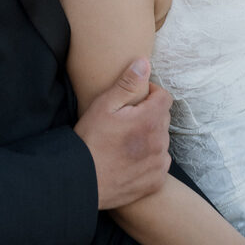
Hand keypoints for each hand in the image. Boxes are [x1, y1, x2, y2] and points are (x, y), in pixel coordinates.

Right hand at [74, 58, 171, 209]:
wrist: (80, 180)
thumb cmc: (90, 140)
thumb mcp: (105, 105)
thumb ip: (128, 83)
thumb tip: (145, 63)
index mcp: (149, 120)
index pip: (164, 97)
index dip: (150, 94)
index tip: (133, 100)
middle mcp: (159, 142)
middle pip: (163, 118)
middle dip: (149, 114)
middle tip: (125, 121)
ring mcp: (158, 164)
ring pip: (161, 140)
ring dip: (150, 136)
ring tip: (126, 141)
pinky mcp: (155, 181)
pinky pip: (160, 162)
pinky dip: (150, 158)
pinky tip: (130, 159)